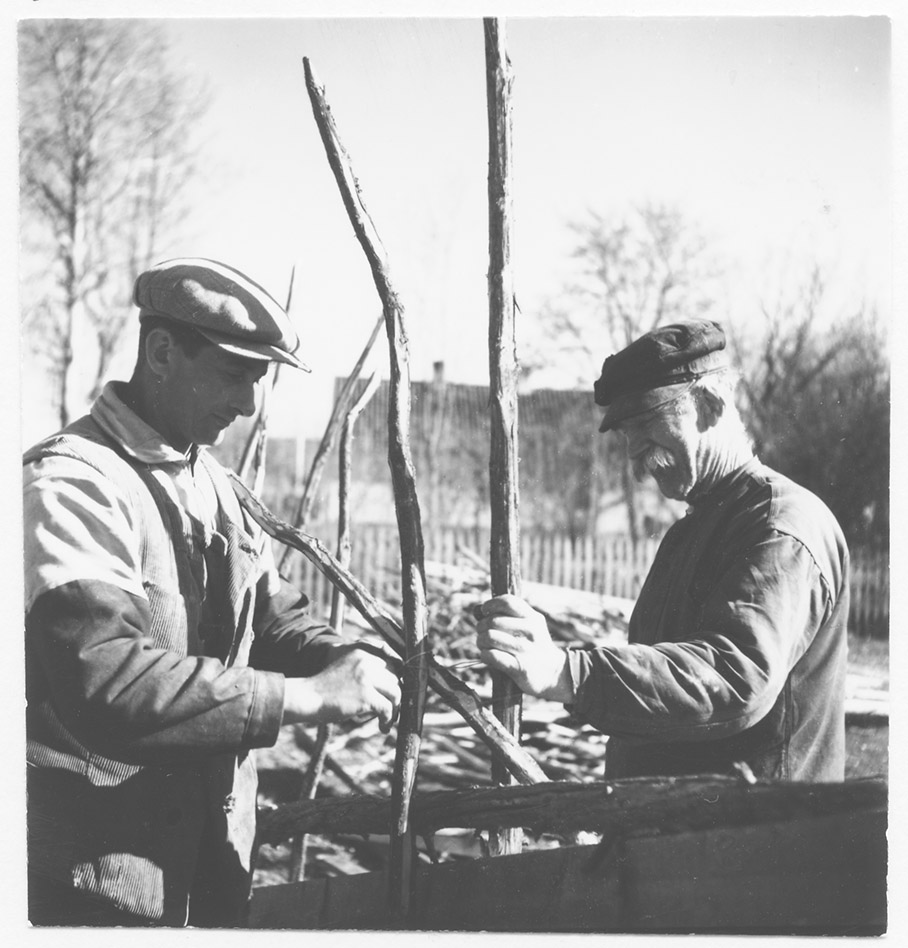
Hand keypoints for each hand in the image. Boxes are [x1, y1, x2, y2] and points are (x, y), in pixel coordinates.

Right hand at [282, 644, 401, 731]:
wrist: (307, 697)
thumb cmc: (326, 688)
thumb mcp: (348, 668)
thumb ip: (368, 670)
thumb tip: (395, 685)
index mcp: (363, 652)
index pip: (394, 662)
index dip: (397, 679)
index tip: (395, 694)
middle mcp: (367, 661)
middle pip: (396, 678)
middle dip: (395, 696)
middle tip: (391, 711)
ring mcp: (367, 677)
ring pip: (396, 693)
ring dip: (395, 709)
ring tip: (387, 720)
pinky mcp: (365, 695)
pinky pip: (387, 708)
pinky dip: (388, 719)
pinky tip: (382, 727)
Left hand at [475, 595, 573, 701]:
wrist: (553, 673)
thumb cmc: (535, 645)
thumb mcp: (532, 625)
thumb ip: (511, 616)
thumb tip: (479, 610)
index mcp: (533, 618)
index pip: (507, 602)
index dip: (491, 604)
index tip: (484, 611)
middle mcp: (530, 631)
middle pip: (493, 620)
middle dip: (481, 626)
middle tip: (482, 632)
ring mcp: (524, 649)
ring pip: (489, 637)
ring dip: (481, 641)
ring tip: (484, 644)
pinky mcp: (518, 666)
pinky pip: (491, 655)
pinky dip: (484, 654)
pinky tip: (488, 656)